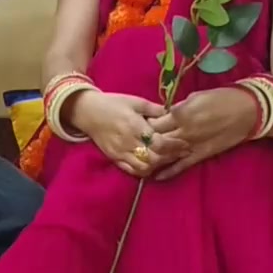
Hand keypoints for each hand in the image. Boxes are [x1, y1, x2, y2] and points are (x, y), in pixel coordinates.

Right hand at [66, 91, 187, 175]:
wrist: (87, 112)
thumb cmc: (112, 103)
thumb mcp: (135, 101)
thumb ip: (154, 109)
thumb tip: (173, 113)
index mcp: (134, 126)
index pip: (159, 142)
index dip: (174, 145)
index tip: (184, 143)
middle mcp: (128, 142)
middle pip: (154, 158)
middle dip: (170, 157)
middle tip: (181, 152)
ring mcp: (120, 153)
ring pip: (144, 168)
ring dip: (158, 165)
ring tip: (167, 158)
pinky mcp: (114, 159)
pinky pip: (132, 171)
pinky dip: (144, 171)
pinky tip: (152, 164)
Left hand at [148, 87, 257, 179]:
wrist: (247, 111)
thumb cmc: (222, 99)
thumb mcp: (195, 97)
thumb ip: (178, 108)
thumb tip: (165, 115)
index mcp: (180, 113)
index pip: (153, 123)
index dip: (145, 125)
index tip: (141, 125)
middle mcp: (183, 131)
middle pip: (156, 140)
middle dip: (147, 141)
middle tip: (141, 142)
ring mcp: (191, 145)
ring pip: (165, 155)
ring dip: (154, 157)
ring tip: (144, 158)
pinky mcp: (201, 155)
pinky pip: (181, 166)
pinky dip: (168, 172)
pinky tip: (156, 177)